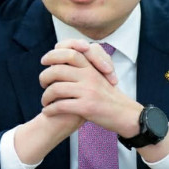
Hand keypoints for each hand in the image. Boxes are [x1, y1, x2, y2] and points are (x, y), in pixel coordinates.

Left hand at [12, 41, 124, 164]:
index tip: (44, 61)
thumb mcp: (99, 78)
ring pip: (56, 89)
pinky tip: (48, 112)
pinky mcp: (87, 107)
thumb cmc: (109, 97)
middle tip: (42, 84)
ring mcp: (88, 91)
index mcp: (92, 68)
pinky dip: (50, 110)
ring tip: (44, 102)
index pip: (70, 53)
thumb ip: (84, 70)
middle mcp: (90, 76)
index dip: (53, 55)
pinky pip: (61, 106)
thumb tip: (63, 63)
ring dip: (45, 96)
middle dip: (44, 77)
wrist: (126, 115)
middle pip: (57, 70)